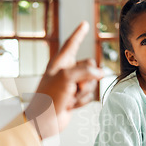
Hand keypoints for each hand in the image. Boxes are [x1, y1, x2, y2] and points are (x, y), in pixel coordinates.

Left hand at [25, 22, 102, 138]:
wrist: (44, 121)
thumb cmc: (49, 98)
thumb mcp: (67, 78)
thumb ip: (86, 70)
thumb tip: (100, 73)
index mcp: (60, 62)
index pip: (72, 43)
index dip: (79, 33)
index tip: (84, 24)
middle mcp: (66, 71)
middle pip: (90, 65)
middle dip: (87, 78)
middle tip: (74, 87)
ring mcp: (71, 84)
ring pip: (91, 82)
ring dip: (83, 92)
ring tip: (70, 98)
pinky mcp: (75, 97)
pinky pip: (88, 95)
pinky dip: (82, 101)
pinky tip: (71, 106)